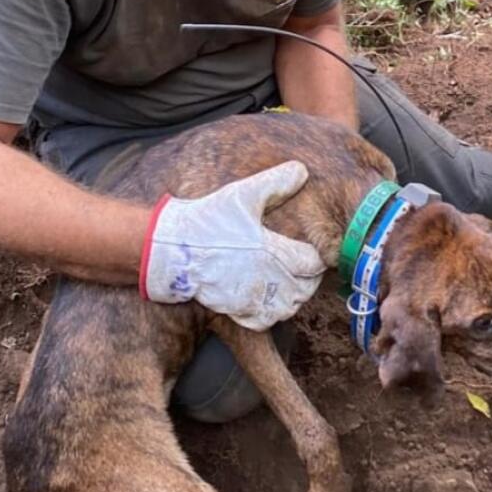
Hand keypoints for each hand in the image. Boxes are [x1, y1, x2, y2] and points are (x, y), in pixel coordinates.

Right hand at [141, 161, 326, 328]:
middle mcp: (266, 279)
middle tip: (301, 266)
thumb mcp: (243, 195)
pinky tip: (267, 298)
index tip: (313, 251)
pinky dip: (271, 314)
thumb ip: (275, 183)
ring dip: (292, 297)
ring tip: (287, 282)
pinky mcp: (235, 309)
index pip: (313, 264)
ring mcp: (251, 298)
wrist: (173, 249)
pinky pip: (264, 321)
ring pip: (288, 309)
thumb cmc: (209, 221)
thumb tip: (301, 170)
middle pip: (305, 289)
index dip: (317, 258)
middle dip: (307, 278)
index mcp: (273, 251)